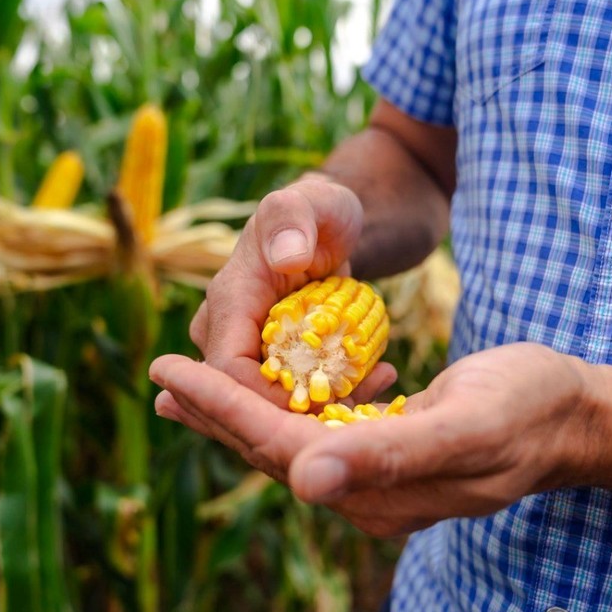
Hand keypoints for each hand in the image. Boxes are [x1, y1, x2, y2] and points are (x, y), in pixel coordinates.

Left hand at [150, 343, 595, 537]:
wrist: (572, 415)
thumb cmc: (529, 408)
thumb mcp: (468, 424)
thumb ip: (390, 454)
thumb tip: (304, 482)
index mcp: (381, 490)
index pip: (281, 448)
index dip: (223, 409)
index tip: (168, 370)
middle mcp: (371, 495)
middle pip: (273, 452)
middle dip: (214, 413)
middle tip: (159, 375)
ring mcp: (380, 479)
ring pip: (289, 444)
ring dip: (237, 413)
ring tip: (187, 387)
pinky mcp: (388, 456)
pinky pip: (318, 434)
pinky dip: (279, 408)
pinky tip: (264, 390)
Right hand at [186, 173, 395, 406]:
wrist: (330, 225)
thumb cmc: (321, 210)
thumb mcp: (313, 201)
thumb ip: (292, 221)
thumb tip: (286, 258)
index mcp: (229, 299)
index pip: (228, 369)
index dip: (266, 396)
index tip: (323, 397)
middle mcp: (228, 331)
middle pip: (247, 396)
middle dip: (302, 410)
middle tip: (364, 401)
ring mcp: (249, 348)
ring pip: (273, 401)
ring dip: (326, 405)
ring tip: (383, 380)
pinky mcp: (273, 359)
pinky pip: (295, 392)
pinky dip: (337, 393)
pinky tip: (381, 374)